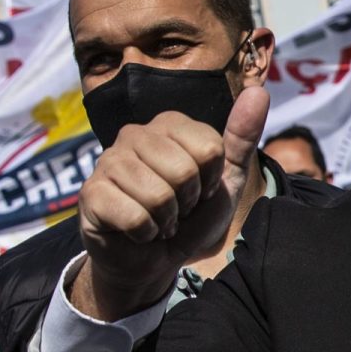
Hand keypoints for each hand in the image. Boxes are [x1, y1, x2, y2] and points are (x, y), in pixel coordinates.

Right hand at [73, 87, 267, 320]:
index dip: (211, 180)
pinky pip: (135, 217)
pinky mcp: (91, 194)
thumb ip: (242, 138)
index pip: (209, 148)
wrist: (154, 259)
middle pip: (184, 170)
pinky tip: (138, 231)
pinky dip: (146, 234)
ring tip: (159, 219)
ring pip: (158, 195)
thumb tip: (258, 92)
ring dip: (167, 220)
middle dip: (188, 202)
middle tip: (177, 208)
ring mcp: (107, 161)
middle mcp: (134, 134)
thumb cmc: (190, 216)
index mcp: (168, 124)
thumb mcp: (226, 179)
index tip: (201, 190)